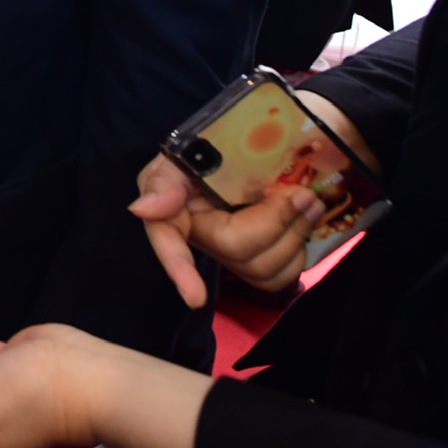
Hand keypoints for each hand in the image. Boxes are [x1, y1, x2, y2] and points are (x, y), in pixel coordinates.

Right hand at [130, 150, 330, 308]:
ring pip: (264, 268)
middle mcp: (201, 240)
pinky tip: (301, 225)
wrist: (245, 149)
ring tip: (307, 202)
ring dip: (296, 232)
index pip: (170, 243)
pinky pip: (282, 276)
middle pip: (237, 249)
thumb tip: (140, 209)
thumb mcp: (178, 156)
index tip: (196, 298)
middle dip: (276, 221)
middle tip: (301, 193)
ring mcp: (230, 255)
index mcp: (173, 214)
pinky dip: (299, 250)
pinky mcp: (258, 263)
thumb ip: (163, 182)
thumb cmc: (206, 151)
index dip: (181, 271)